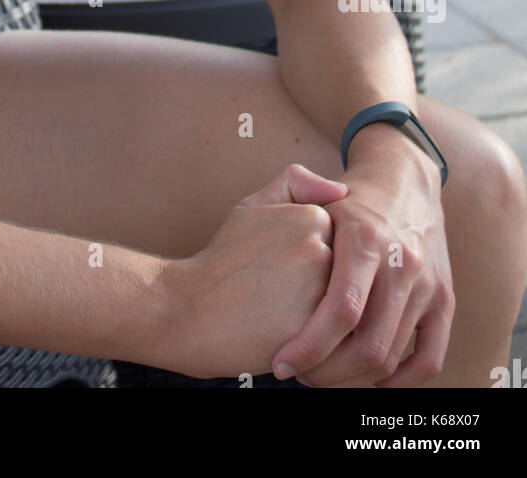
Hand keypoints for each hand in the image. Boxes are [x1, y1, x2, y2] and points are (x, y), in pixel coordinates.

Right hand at [158, 163, 348, 379]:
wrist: (185, 310)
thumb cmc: (221, 261)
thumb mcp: (252, 207)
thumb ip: (295, 186)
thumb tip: (341, 190)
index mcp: (311, 217)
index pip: (335, 245)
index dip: (306, 264)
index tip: (276, 270)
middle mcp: (320, 249)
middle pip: (339, 277)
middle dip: (313, 290)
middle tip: (272, 294)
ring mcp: (318, 291)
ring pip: (335, 308)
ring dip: (314, 315)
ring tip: (275, 314)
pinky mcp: (312, 332)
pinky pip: (330, 339)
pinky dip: (311, 341)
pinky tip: (279, 334)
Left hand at [271, 158, 454, 387]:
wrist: (405, 181)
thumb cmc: (351, 198)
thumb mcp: (318, 193)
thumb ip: (290, 202)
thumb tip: (281, 248)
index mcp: (367, 237)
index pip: (342, 310)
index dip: (308, 347)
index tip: (281, 363)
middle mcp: (403, 262)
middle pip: (368, 346)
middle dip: (327, 373)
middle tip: (299, 374)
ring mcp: (428, 284)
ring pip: (392, 358)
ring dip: (353, 378)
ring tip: (321, 372)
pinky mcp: (444, 301)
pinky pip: (429, 360)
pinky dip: (399, 381)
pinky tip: (368, 377)